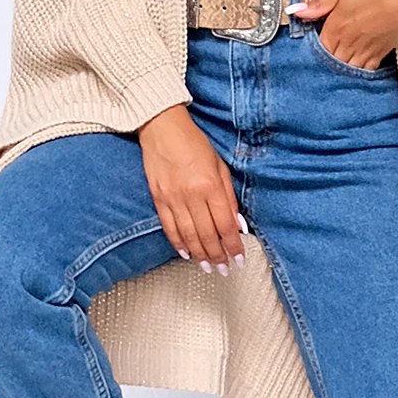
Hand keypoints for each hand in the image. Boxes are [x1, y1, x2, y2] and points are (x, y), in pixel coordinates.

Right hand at [136, 105, 246, 273]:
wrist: (162, 129)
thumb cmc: (194, 144)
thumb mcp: (220, 166)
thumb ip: (228, 196)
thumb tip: (237, 224)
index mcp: (210, 185)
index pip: (225, 224)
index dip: (233, 245)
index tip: (239, 258)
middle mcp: (191, 195)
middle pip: (207, 234)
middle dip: (218, 255)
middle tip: (224, 269)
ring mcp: (173, 198)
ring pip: (188, 235)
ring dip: (200, 254)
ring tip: (208, 267)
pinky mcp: (158, 199)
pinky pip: (169, 227)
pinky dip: (178, 243)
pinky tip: (186, 254)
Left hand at [286, 0, 397, 68]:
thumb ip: (320, 3)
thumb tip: (297, 11)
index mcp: (336, 27)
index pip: (316, 48)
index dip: (311, 50)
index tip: (308, 47)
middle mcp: (349, 43)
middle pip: (329, 62)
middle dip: (323, 62)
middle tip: (318, 61)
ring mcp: (365, 51)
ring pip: (345, 69)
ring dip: (338, 69)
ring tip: (333, 67)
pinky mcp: (380, 54)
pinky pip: (364, 71)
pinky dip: (356, 72)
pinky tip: (352, 69)